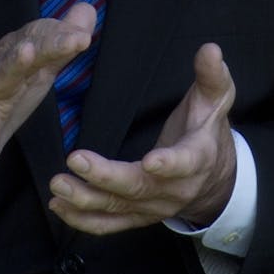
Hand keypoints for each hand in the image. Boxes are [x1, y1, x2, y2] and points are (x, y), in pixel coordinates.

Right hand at [0, 3, 96, 199]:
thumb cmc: (8, 97)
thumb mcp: (42, 70)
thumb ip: (65, 43)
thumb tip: (87, 10)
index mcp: (24, 54)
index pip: (46, 37)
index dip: (64, 36)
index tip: (83, 37)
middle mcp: (6, 64)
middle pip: (33, 50)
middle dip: (54, 44)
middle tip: (79, 39)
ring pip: (5, 73)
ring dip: (16, 62)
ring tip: (27, 50)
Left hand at [48, 42, 236, 234]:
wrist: (214, 177)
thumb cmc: (208, 130)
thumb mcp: (215, 100)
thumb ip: (211, 75)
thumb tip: (210, 49)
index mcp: (197, 158)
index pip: (185, 162)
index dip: (169, 164)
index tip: (150, 160)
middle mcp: (175, 189)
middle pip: (140, 187)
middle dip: (106, 177)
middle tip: (75, 160)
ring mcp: (154, 207)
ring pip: (118, 207)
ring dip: (86, 198)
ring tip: (58, 184)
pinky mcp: (137, 216)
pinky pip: (109, 224)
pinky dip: (82, 219)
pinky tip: (58, 205)